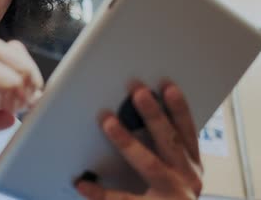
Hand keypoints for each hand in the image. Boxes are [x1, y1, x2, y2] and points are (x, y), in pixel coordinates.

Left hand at [76, 84, 203, 199]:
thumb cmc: (170, 197)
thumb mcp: (177, 174)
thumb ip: (164, 151)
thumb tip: (139, 113)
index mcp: (192, 168)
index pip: (186, 132)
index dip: (179, 109)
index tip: (167, 86)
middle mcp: (187, 180)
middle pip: (169, 142)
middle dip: (154, 115)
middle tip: (137, 91)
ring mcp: (172, 197)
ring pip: (150, 164)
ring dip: (128, 141)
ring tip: (108, 121)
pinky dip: (101, 192)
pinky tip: (83, 182)